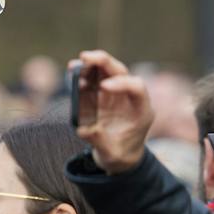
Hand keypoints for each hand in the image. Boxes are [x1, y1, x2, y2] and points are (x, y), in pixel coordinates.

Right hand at [72, 49, 152, 174]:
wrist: (120, 155)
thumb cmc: (119, 154)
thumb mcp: (111, 154)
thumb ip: (100, 141)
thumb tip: (84, 129)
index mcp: (141, 111)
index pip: (136, 87)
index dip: (121, 84)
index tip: (102, 87)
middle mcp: (130, 98)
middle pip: (122, 72)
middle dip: (105, 62)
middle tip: (86, 58)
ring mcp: (116, 94)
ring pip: (108, 71)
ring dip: (92, 64)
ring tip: (74, 65)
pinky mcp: (103, 95)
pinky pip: (94, 79)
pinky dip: (84, 74)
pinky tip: (72, 71)